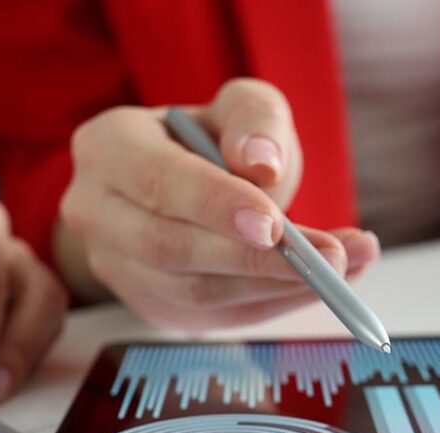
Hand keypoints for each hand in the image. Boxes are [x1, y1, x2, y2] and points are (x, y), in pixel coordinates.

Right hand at [58, 78, 380, 331]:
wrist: (178, 187)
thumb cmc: (210, 142)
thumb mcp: (238, 108)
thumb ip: (254, 121)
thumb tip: (261, 165)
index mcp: (107, 148)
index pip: (158, 181)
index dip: (216, 205)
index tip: (277, 223)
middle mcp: (95, 211)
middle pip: (171, 248)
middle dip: (256, 259)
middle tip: (332, 257)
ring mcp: (116, 268)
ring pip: (193, 293)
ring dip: (274, 287)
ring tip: (344, 268)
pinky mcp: (149, 307)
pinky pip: (212, 318)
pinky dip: (270, 305)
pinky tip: (318, 286)